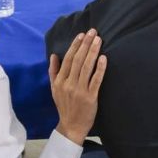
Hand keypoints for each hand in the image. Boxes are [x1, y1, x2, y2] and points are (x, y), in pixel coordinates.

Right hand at [49, 29, 107, 145]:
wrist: (71, 126)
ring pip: (86, 67)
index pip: (67, 59)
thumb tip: (53, 55)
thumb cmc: (64, 106)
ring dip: (93, 52)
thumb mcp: (54, 89)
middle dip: (85, 44)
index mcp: (59, 81)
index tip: (81, 35)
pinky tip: (103, 58)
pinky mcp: (90, 97)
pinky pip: (96, 80)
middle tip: (93, 32)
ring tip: (98, 40)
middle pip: (77, 60)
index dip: (75, 46)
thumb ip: (53, 71)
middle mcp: (68, 84)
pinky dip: (100, 69)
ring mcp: (80, 90)